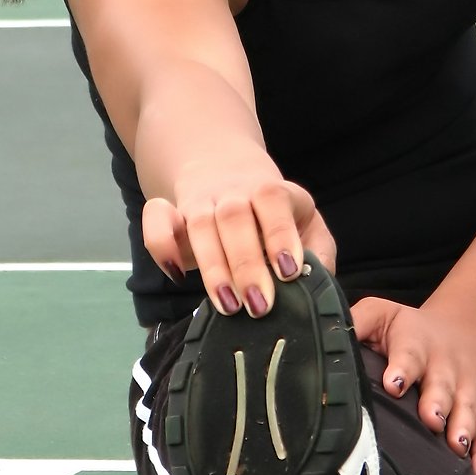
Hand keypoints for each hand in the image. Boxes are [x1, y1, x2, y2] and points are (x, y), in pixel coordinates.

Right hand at [142, 167, 335, 317]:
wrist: (223, 168)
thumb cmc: (275, 213)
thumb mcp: (305, 223)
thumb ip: (318, 252)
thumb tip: (320, 285)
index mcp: (270, 190)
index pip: (273, 201)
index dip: (280, 234)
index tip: (289, 272)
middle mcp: (232, 191)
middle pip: (234, 217)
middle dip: (247, 263)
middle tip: (260, 306)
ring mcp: (199, 201)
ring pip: (199, 225)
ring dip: (213, 268)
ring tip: (229, 307)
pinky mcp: (170, 212)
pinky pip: (155, 219)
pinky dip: (160, 244)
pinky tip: (174, 273)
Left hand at [350, 297, 475, 474]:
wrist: (467, 328)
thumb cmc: (411, 328)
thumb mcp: (381, 314)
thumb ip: (355, 323)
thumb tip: (321, 335)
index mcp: (414, 343)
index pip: (408, 354)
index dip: (402, 369)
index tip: (394, 384)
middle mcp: (444, 366)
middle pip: (442, 384)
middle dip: (437, 402)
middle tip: (430, 419)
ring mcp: (466, 388)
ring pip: (467, 408)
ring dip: (463, 427)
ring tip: (457, 446)